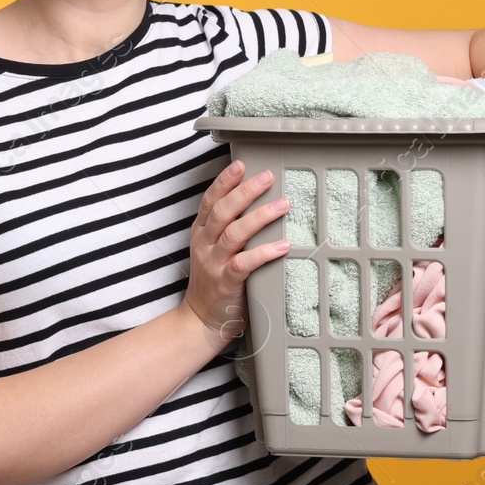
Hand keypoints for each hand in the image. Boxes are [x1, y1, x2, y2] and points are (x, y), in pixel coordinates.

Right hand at [182, 160, 292, 343]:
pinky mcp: (226, 283)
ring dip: (260, 217)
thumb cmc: (214, 281)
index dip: (224, 181)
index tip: (241, 164)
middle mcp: (204, 245)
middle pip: (222, 211)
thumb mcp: (212, 249)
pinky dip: (264, 252)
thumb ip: (227, 228)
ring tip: (283, 205)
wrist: (200, 319)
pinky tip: (283, 246)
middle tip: (267, 178)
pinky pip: (244, 264)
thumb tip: (258, 203)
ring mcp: (213, 264)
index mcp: (200, 233)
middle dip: (245, 192)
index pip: (209, 200)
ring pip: (234, 233)